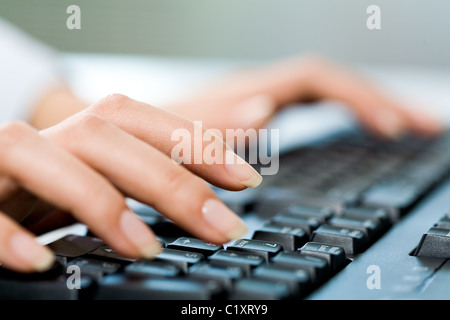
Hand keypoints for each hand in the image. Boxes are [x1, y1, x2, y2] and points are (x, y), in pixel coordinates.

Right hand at [0, 94, 261, 272]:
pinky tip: (41, 262)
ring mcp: (0, 164)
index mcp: (81, 136)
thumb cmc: (39, 195)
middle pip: (105, 134)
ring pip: (39, 153)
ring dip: (99, 200)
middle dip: (171, 179)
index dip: (195, 142)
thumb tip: (208, 204)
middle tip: (224, 227)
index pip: (142, 121)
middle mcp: (45, 139)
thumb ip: (140, 181)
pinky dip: (8, 235)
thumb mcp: (96, 182)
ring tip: (146, 248)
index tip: (246, 180)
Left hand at [165, 54, 442, 138]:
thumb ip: (217, 127)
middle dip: (382, 100)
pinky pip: (312, 108)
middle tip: (425, 124)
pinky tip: (356, 130)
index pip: (319, 80)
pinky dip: (343, 117)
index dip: (359, 98)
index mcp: (248, 92)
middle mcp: (259, 90)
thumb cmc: (151, 141)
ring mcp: (260, 101)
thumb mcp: (180, 141)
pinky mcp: (258, 115)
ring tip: (405, 126)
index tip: (393, 128)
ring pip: (326, 93)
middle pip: (334, 82)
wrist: (129, 138)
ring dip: (369, 107)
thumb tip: (263, 109)